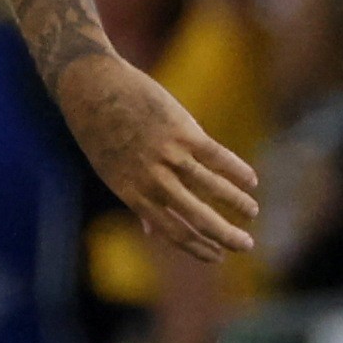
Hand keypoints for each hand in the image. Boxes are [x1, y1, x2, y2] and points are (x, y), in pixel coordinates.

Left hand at [52, 53, 258, 262]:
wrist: (90, 85)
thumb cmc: (98, 130)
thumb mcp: (109, 171)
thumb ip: (134, 202)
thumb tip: (149, 233)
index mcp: (133, 194)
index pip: (172, 232)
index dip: (199, 248)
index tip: (218, 257)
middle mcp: (152, 179)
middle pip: (198, 217)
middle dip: (225, 236)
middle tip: (247, 246)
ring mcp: (168, 154)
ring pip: (212, 187)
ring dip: (237, 202)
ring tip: (252, 211)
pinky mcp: (181, 129)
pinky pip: (217, 156)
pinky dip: (237, 170)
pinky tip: (252, 180)